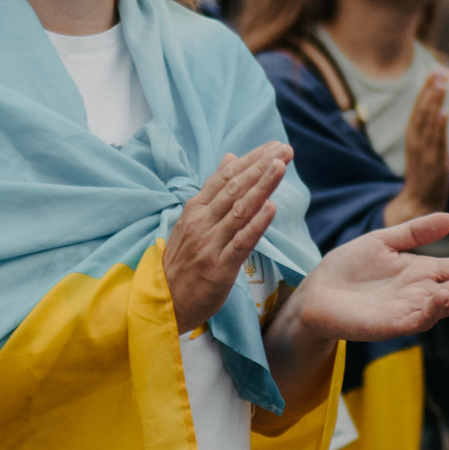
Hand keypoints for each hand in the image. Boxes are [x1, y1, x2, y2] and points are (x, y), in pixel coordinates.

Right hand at [167, 144, 291, 332]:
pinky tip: (271, 207)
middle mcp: (201, 222)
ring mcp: (209, 244)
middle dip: (261, 166)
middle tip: (284, 149)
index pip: (225, 177)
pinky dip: (256, 223)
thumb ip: (212, 191)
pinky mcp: (219, 267)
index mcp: (195, 209)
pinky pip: (240, 242)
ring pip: (239, 210)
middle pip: (234, 188)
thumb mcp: (191, 221)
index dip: (250, 160)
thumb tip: (230, 158)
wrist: (163, 303)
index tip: (274, 146)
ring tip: (280, 166)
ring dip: (261, 186)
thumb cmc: (181, 263)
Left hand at [288, 212, 448, 342]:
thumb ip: (415, 233)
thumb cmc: (349, 268)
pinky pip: (420, 320)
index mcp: (423, 274)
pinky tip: (444, 294)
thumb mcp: (384, 241)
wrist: (316, 292)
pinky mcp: (393, 325)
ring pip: (447, 306)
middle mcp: (422, 294)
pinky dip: (434, 309)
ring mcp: (410, 311)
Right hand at [384, 71, 448, 227]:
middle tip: (438, 70)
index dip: (426, 89)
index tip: (435, 71)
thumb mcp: (425, 148)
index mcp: (412, 135)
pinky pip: (436, 141)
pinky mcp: (433, 162)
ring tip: (441, 83)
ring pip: (428, 121)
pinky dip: (438, 126)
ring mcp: (423, 151)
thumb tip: (440, 112)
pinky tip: (443, 112)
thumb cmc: (425, 176)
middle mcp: (415, 141)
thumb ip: (431, 131)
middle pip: (421, 109)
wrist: (419, 203)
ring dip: (434, 101)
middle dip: (430, 89)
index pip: (418, 107)